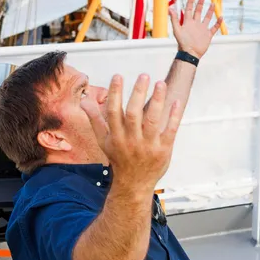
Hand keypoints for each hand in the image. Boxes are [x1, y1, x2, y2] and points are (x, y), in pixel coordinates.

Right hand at [82, 74, 180, 190]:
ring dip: (157, 101)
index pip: (114, 112)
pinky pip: (170, 131)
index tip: (118, 75)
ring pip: (153, 120)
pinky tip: (176, 101)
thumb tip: (84, 100)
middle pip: (134, 114)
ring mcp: (148, 146)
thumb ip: (95, 119)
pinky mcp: (163, 150)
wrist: (134, 184)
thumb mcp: (104, 141)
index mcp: (116, 136)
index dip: (115, 93)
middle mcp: (131, 140)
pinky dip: (174, 116)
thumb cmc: (119, 158)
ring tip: (160, 83)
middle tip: (144, 75)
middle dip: (138, 93)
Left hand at [170, 0, 221, 58]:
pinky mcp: (208, 35)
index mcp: (188, 22)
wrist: (190, 53)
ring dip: (210, 11)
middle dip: (200, 4)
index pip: (189, 10)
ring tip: (213, 4)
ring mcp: (202, 29)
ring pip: (207, 18)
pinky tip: (221, 17)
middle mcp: (195, 24)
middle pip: (198, 12)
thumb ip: (174, 19)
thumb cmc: (182, 43)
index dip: (190, 3)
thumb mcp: (177, 30)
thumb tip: (170, 9)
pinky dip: (218, 23)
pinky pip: (214, 28)